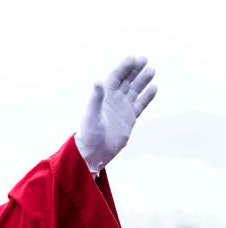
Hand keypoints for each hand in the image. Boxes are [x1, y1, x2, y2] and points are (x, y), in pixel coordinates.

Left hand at [75, 56, 156, 173]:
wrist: (94, 152)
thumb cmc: (89, 134)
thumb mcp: (91, 115)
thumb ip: (96, 98)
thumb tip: (97, 81)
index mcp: (103, 97)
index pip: (115, 78)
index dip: (124, 68)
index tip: (133, 59)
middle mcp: (113, 100)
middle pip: (126, 81)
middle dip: (134, 70)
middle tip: (144, 60)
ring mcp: (122, 109)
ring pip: (134, 90)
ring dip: (142, 81)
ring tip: (151, 70)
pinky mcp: (130, 118)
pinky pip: (140, 104)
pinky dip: (147, 96)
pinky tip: (154, 88)